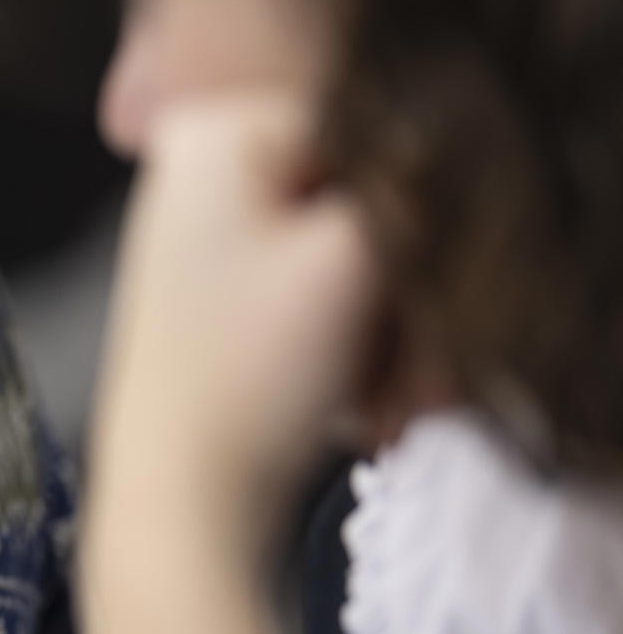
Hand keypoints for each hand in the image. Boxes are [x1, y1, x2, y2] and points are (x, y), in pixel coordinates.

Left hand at [82, 94, 385, 633]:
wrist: (181, 503)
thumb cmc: (245, 380)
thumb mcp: (352, 257)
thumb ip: (417, 183)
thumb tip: (451, 149)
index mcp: (218, 130)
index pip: (383, 130)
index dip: (418, 217)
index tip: (420, 294)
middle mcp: (203, 165)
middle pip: (369, 202)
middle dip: (406, 290)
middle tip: (415, 369)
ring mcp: (212, 232)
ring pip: (358, 259)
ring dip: (392, 331)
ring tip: (384, 398)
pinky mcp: (227, 294)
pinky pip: (325, 301)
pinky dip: (354, 350)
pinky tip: (354, 405)